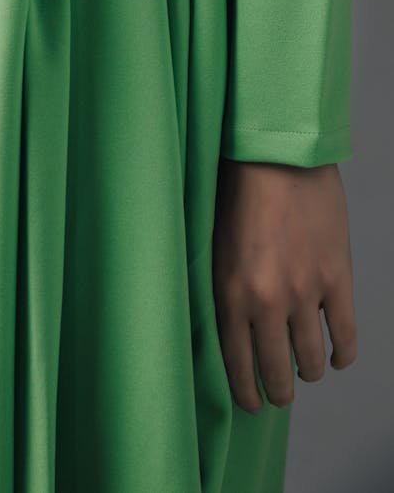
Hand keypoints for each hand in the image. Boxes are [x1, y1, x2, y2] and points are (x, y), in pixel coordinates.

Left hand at [212, 157, 356, 413]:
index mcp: (230, 294)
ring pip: (311, 358)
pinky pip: (344, 334)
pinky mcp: (336, 278)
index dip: (245, 392)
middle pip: (276, 370)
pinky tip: (337, 359)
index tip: (250, 403)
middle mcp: (268, 302)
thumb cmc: (237, 192)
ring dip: (309, 373)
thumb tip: (230, 327)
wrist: (279, 156)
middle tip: (278, 396)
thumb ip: (224, 288)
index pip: (237, 364)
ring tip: (306, 373)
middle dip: (277, 392)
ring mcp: (306, 292)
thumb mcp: (215, 246)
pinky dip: (342, 354)